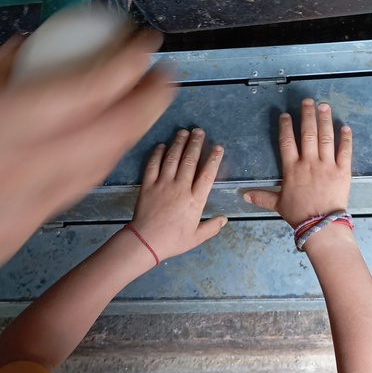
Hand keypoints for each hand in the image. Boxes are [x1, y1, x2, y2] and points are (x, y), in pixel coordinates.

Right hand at [0, 30, 173, 265]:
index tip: (146, 45)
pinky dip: (105, 156)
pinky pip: (80, 184)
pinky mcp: (28, 222)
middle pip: (115, 129)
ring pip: (104, 160)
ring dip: (134, 128)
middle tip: (166, 74)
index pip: (90, 88)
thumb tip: (25, 48)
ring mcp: (33, 198)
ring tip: (149, 102)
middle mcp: (32, 161)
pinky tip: (111, 141)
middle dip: (150, 100)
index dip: (128, 64)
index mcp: (13, 121)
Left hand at [130, 127, 226, 260]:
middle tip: (199, 131)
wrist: (146, 242)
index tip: (217, 147)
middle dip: (195, 144)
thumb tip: (224, 219)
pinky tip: (161, 145)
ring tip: (183, 132)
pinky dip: (157, 153)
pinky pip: (153, 165)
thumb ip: (211, 227)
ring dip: (178, 144)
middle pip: (190, 161)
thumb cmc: (173, 240)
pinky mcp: (148, 185)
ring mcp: (163, 184)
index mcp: (195, 200)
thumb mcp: (196, 238)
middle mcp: (181, 188)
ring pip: (172, 159)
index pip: (207, 174)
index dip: (214, 159)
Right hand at [243, 98, 351, 227]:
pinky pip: (345, 151)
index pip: (287, 142)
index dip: (285, 127)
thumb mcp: (278, 204)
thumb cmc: (299, 215)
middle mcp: (309, 162)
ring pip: (326, 137)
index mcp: (292, 169)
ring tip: (324, 106)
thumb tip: (243, 195)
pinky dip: (346, 139)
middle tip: (308, 101)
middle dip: (307, 115)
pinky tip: (345, 127)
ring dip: (325, 120)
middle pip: (307, 133)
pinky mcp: (343, 171)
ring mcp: (327, 165)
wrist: (321, 225)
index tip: (285, 115)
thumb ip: (262, 197)